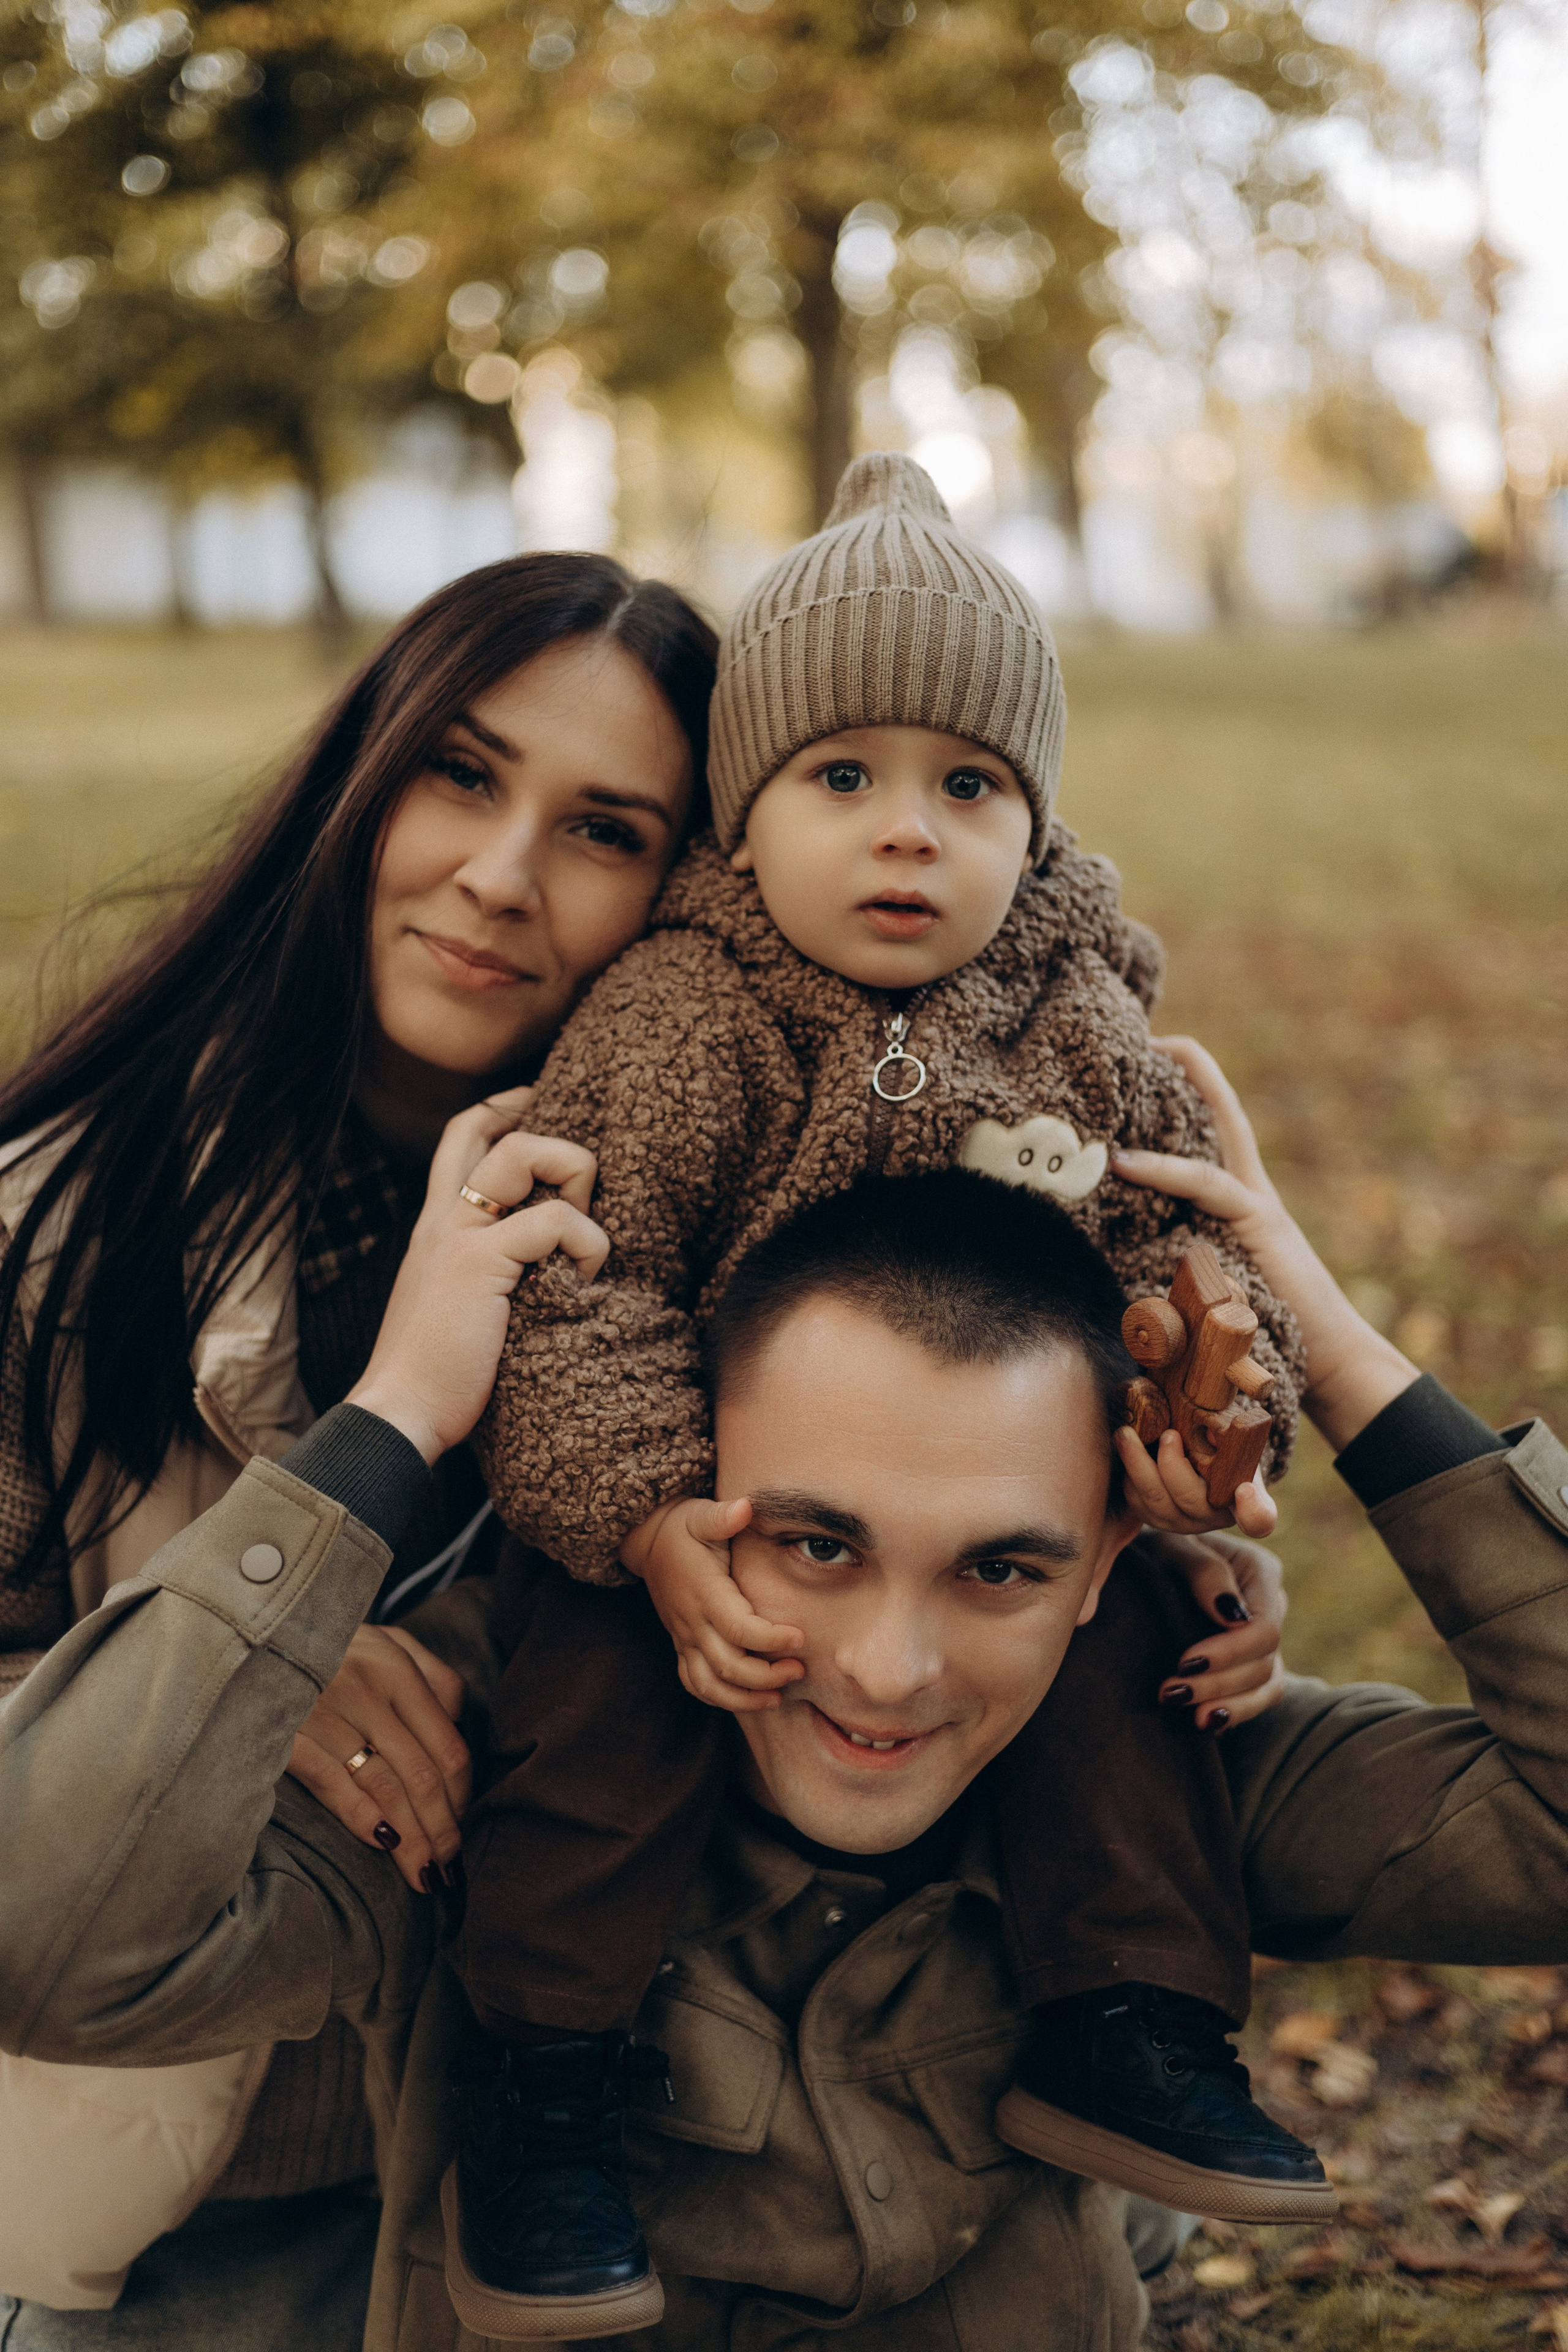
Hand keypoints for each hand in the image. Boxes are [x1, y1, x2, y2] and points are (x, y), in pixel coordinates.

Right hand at [286, 1625, 471, 1893]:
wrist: (253, 1636)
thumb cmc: (335, 1649)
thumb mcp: (390, 1645)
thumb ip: (434, 1681)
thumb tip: (458, 1731)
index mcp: (397, 1666)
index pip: (448, 1748)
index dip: (460, 1799)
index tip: (459, 1834)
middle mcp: (365, 1685)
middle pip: (420, 1774)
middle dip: (439, 1832)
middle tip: (446, 1873)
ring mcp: (323, 1708)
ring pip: (382, 1784)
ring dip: (409, 1839)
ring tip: (422, 1877)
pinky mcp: (284, 1732)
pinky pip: (330, 1780)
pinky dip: (359, 1815)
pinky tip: (380, 1843)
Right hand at [348, 1087, 608, 1463]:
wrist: (399, 1414)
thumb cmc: (438, 1375)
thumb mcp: (462, 1305)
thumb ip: (492, 1271)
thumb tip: (550, 1260)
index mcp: (438, 1226)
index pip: (464, 1137)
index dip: (509, 1113)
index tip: (551, 1130)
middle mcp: (444, 1218)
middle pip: (490, 1127)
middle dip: (552, 1139)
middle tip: (583, 1190)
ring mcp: (459, 1235)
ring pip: (524, 1152)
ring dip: (574, 1179)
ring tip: (582, 1244)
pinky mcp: (480, 1263)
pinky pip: (556, 1221)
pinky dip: (589, 1245)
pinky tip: (582, 1284)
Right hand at [624, 1496, 804, 1714]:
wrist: (648, 1542)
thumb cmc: (683, 1528)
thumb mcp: (700, 1514)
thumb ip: (722, 1515)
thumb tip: (746, 1506)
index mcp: (704, 1593)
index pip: (739, 1628)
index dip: (771, 1639)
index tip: (800, 1638)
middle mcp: (692, 1622)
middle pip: (728, 1665)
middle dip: (766, 1675)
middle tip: (800, 1668)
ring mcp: (684, 1638)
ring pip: (709, 1684)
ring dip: (744, 1698)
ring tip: (778, 1697)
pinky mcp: (681, 1646)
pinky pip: (695, 1683)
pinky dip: (720, 1698)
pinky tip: (749, 1699)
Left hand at [1111, 1037, 1418, 1453]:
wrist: (1326, 1361)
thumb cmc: (1262, 1334)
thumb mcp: (1207, 1285)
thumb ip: (1172, 1259)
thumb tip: (1105, 1257)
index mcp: (1238, 1198)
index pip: (1215, 1124)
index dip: (1188, 1084)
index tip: (1146, 1055)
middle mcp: (1248, 1189)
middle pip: (1221, 1106)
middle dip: (1185, 1064)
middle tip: (1138, 1033)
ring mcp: (1256, 1203)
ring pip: (1217, 1132)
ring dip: (1171, 1103)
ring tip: (1121, 1078)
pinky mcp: (1258, 1225)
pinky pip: (1206, 1186)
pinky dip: (1164, 1170)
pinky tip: (1125, 1161)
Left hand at [1114, 1422, 1277, 1541]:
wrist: (1199, 1456)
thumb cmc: (1219, 1444)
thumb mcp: (1230, 1434)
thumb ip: (1227, 1433)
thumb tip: (1209, 1431)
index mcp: (1246, 1499)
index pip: (1259, 1518)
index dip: (1253, 1511)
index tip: (1244, 1490)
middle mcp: (1215, 1517)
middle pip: (1191, 1501)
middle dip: (1172, 1465)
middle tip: (1167, 1434)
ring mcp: (1183, 1523)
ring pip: (1156, 1502)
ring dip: (1137, 1465)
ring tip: (1125, 1433)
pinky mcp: (1156, 1520)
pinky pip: (1137, 1502)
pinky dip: (1129, 1474)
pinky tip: (1127, 1448)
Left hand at [1145, 1531, 1286, 1731]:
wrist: (1149, 1555)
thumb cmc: (1158, 1542)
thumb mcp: (1173, 1545)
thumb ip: (1204, 1572)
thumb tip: (1233, 1616)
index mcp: (1259, 1571)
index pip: (1263, 1628)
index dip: (1229, 1654)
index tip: (1185, 1664)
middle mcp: (1270, 1604)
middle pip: (1264, 1661)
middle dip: (1219, 1683)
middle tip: (1170, 1693)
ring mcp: (1262, 1636)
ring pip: (1268, 1685)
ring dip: (1230, 1706)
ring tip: (1193, 1719)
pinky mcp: (1251, 1660)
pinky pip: (1259, 1695)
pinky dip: (1237, 1712)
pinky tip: (1207, 1724)